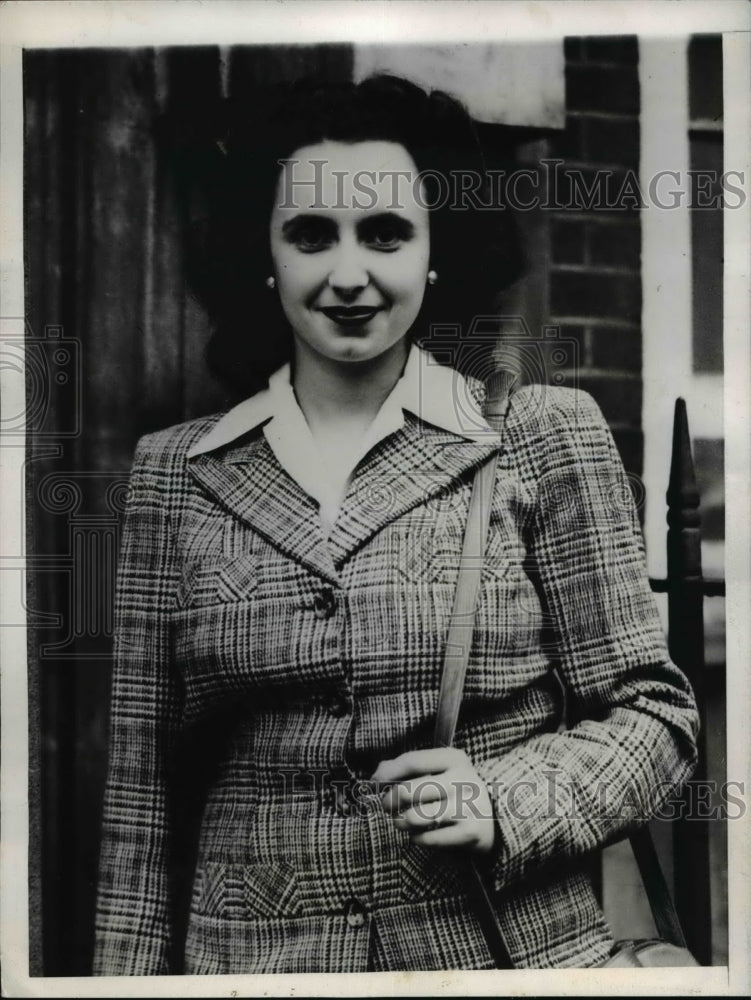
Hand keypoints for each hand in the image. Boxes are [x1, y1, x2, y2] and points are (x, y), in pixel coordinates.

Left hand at [371, 748, 496, 853]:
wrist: (496, 818)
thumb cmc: (456, 791)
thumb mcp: (440, 771)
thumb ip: (408, 767)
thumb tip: (377, 775)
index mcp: (455, 758)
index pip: (411, 761)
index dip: (387, 773)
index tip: (375, 783)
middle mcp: (464, 779)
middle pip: (408, 790)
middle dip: (390, 801)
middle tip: (387, 807)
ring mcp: (469, 806)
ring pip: (416, 817)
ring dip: (401, 822)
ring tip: (401, 821)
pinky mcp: (470, 832)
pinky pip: (428, 839)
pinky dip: (417, 839)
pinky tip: (419, 835)